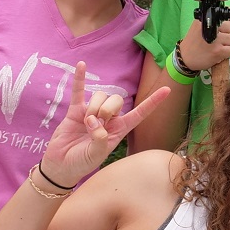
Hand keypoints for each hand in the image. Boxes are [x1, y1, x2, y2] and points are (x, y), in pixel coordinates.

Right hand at [38, 63, 172, 188]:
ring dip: (93, 108)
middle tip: (97, 124)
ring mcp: (92, 112)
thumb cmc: (82, 163)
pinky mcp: (75, 110)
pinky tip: (81, 64)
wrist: (61, 165)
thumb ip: (100, 139)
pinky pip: (79, 91)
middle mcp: (108, 119)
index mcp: (120, 130)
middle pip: (116, 100)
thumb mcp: (96, 155)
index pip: (140, 113)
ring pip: (99, 96)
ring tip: (85, 124)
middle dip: (107, 109)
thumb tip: (94, 121)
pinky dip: (79, 78)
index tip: (167, 90)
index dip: (153, 102)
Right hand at [176, 16, 229, 75]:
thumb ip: (216, 20)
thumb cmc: (194, 42)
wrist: (185, 57)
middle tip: (224, 38)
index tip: (227, 28)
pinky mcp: (218, 51)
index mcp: (206, 19)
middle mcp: (211, 28)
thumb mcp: (201, 25)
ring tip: (222, 45)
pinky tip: (222, 51)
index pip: (228, 17)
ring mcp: (215, 40)